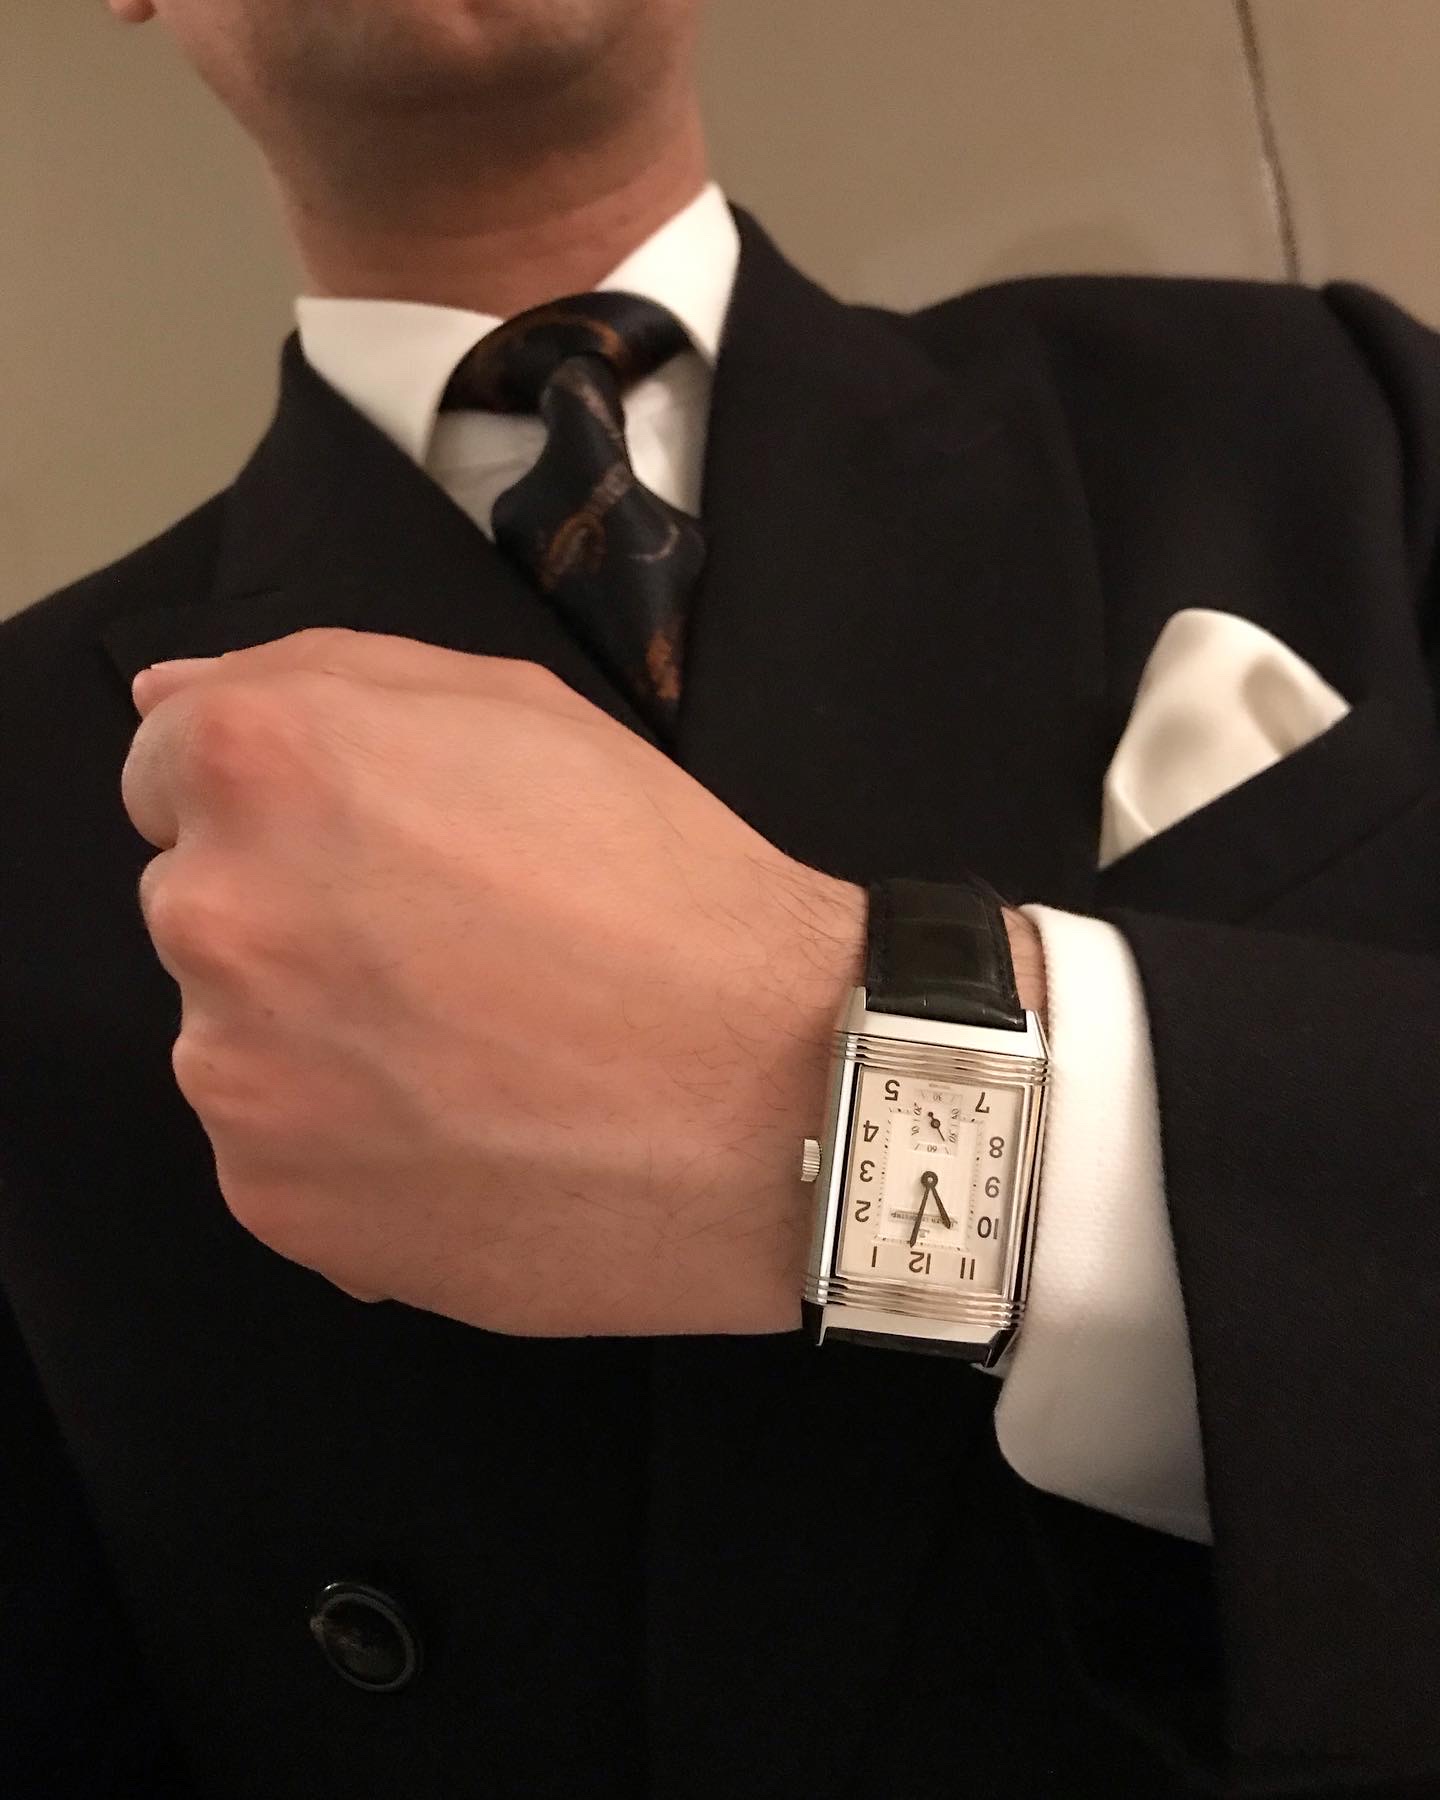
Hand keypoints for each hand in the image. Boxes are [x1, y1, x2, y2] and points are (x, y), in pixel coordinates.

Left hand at [122, 629, 866, 1336]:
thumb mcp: (521, 710)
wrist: (772, 1096)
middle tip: (454, 956)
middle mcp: (217, 917)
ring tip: (477, 1055)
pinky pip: (279, 1152)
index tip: (384, 849)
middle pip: (203, 906)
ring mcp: (237, 1078)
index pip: (170, 771)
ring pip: (238, 1038)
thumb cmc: (665, 889)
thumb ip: (324, 674)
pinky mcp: (275, 1202)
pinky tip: (470, 1133)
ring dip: (320, 1039)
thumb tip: (168, 697)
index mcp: (266, 768)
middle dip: (298, 919)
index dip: (288, 804)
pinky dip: (350, 1144)